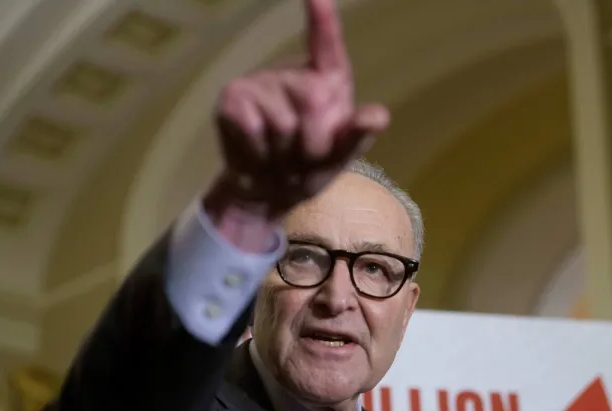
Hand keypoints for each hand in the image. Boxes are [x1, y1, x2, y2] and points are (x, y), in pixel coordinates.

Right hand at [207, 0, 389, 220]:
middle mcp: (292, 72)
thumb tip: (378, 117)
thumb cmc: (310, 168)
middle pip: (313, 101)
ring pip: (283, 124)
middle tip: (303, 160)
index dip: (323, 17)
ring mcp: (258, 82)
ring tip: (280, 160)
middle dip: (313, 145)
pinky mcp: (232, 98)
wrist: (267, 193)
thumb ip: (357, 136)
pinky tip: (257, 155)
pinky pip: (254, 130)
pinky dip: (260, 155)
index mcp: (326, 79)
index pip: (327, 44)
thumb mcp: (340, 157)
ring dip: (285, 156)